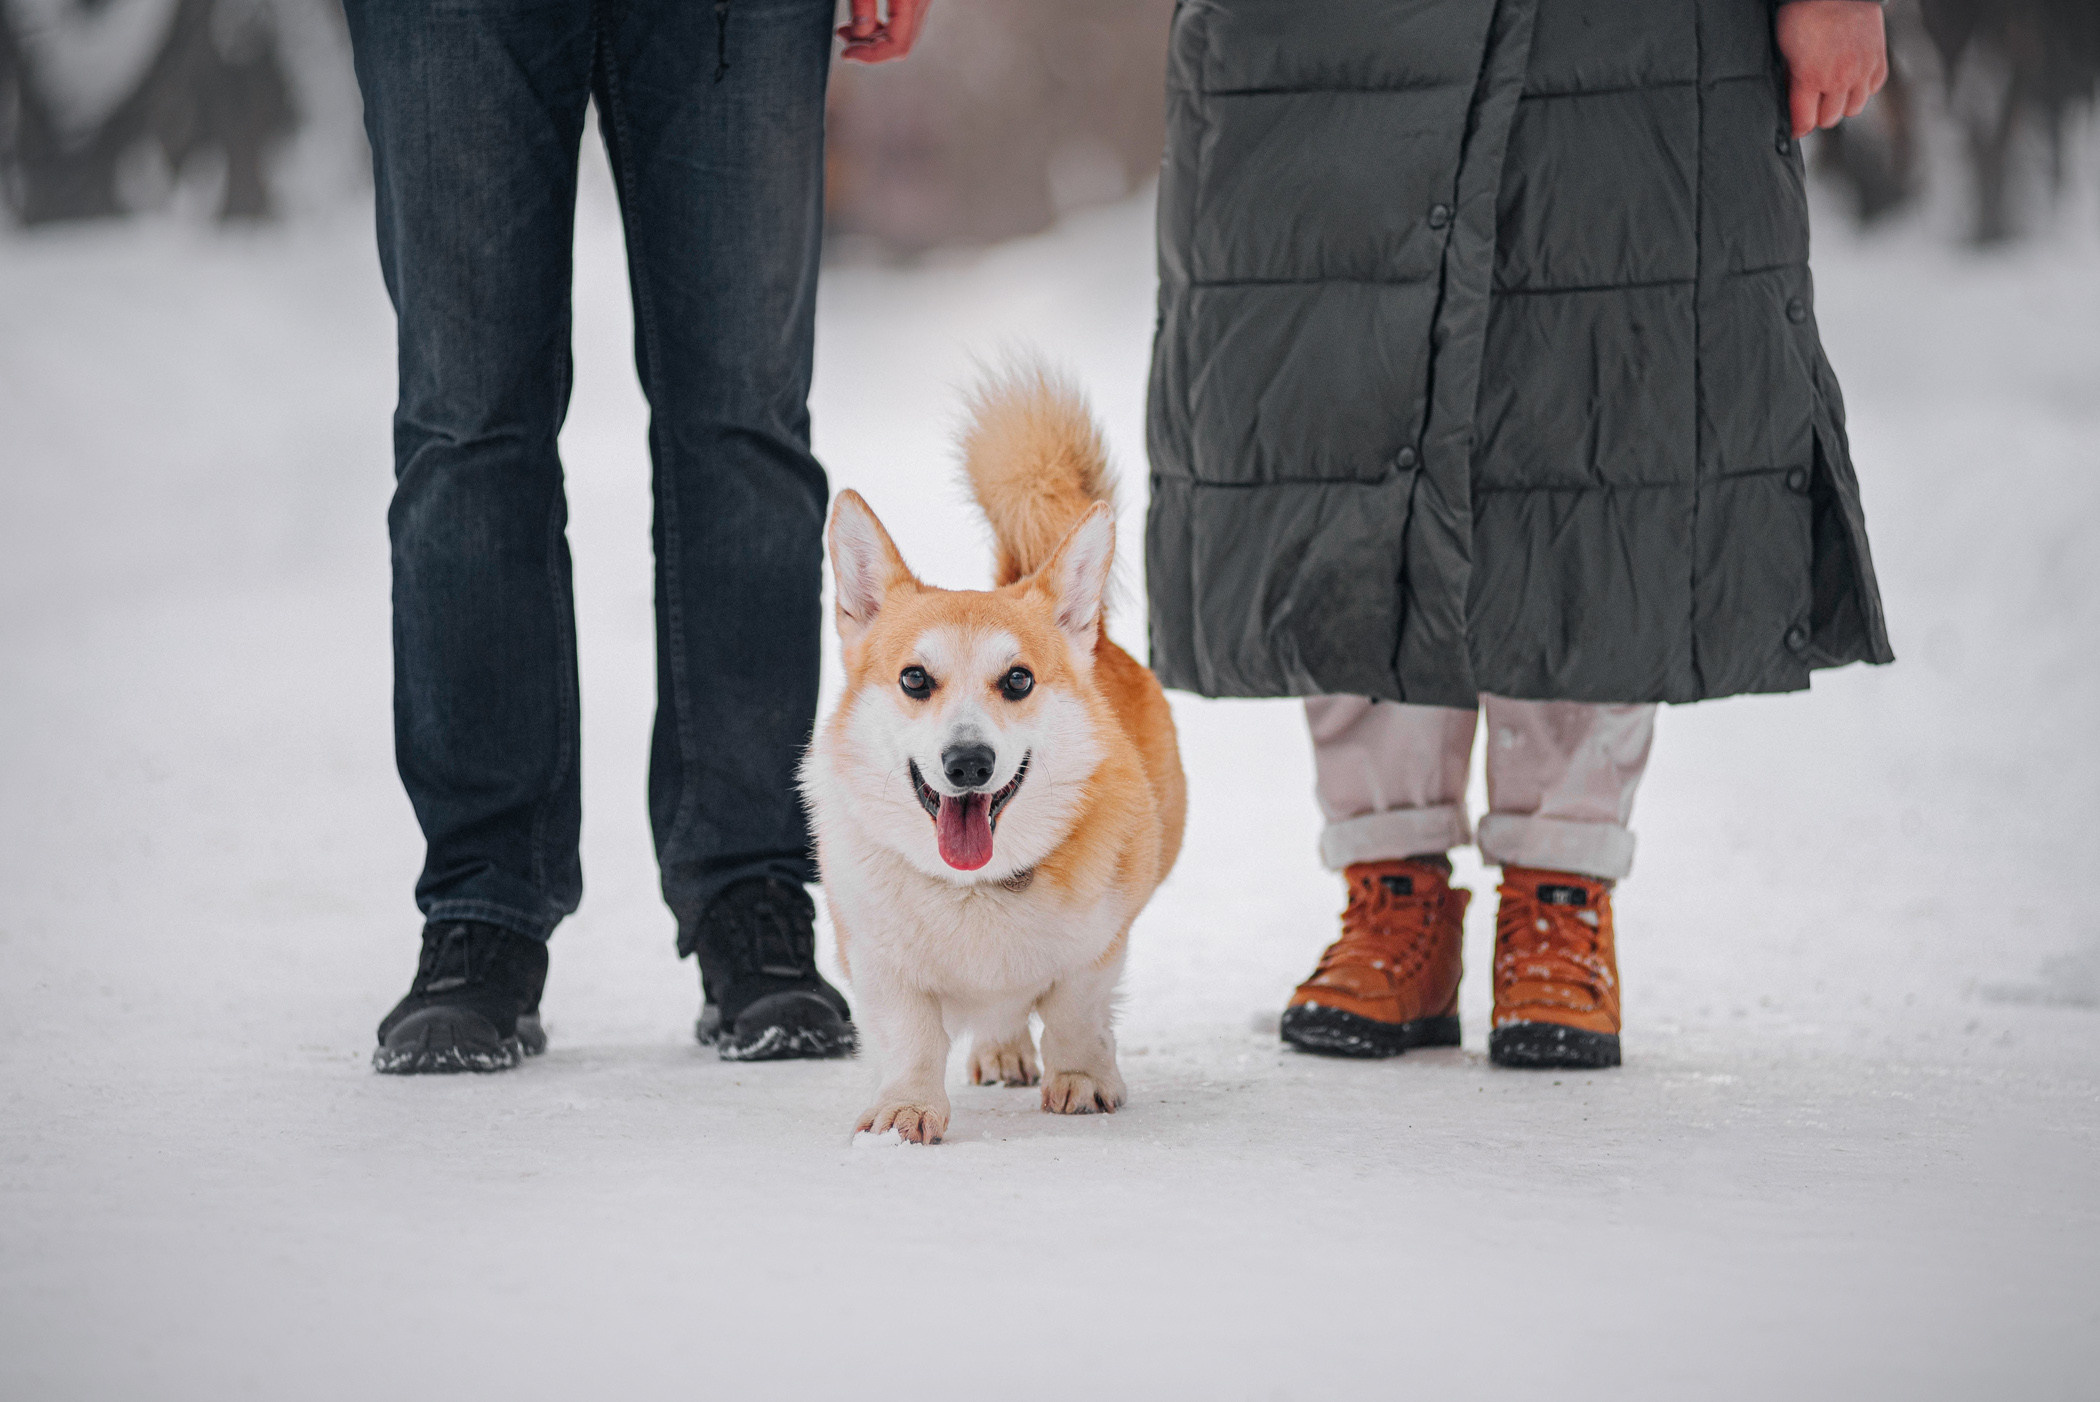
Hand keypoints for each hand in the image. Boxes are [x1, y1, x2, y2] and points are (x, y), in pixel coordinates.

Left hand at [839, 0, 930, 63]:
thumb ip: (862, 5)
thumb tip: (859, 36)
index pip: (897, 44)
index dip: (870, 56)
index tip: (846, 55)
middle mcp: (922, 1)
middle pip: (901, 43)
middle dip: (870, 48)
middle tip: (843, 37)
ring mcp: (922, 0)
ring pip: (903, 35)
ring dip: (875, 39)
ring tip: (848, 30)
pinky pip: (903, 23)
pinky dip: (883, 28)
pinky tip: (865, 22)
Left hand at [1776, 1, 1888, 138]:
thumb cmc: (1807, 12)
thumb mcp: (1785, 48)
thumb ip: (1790, 77)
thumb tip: (1790, 97)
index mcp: (1812, 78)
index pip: (1805, 122)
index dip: (1798, 127)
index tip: (1796, 126)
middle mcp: (1840, 78)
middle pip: (1829, 120)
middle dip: (1818, 116)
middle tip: (1813, 105)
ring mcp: (1862, 70)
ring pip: (1854, 109)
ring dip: (1842, 105)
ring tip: (1833, 94)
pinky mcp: (1878, 60)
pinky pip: (1873, 88)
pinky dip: (1863, 88)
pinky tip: (1852, 79)